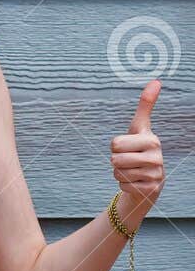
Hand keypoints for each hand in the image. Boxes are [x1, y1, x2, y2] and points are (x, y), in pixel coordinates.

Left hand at [111, 80, 164, 220]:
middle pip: (114, 159)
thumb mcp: (139, 127)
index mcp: (152, 139)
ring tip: (132, 170)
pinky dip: (124, 185)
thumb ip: (145, 105)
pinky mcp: (151, 189)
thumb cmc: (139, 149)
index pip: (115, 143)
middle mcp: (157, 156)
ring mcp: (155, 174)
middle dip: (115, 162)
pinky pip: (122, 186)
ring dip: (119, 173)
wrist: (149, 179)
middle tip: (128, 160)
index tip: (127, 146)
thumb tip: (156, 81)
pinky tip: (136, 182)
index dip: (115, 146)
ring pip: (117, 173)